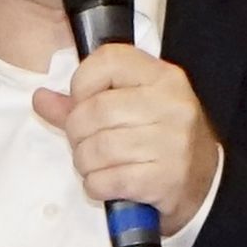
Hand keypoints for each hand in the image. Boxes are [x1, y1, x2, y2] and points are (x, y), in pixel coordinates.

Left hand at [34, 44, 221, 227]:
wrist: (206, 186)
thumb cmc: (163, 142)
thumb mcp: (133, 109)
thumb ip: (84, 102)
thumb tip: (41, 98)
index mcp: (164, 78)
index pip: (108, 61)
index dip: (82, 82)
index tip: (84, 101)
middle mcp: (172, 105)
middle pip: (94, 110)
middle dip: (77, 133)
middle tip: (85, 143)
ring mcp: (172, 143)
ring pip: (97, 148)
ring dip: (85, 163)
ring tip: (97, 165)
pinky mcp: (165, 179)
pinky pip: (107, 180)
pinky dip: (96, 185)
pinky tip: (107, 184)